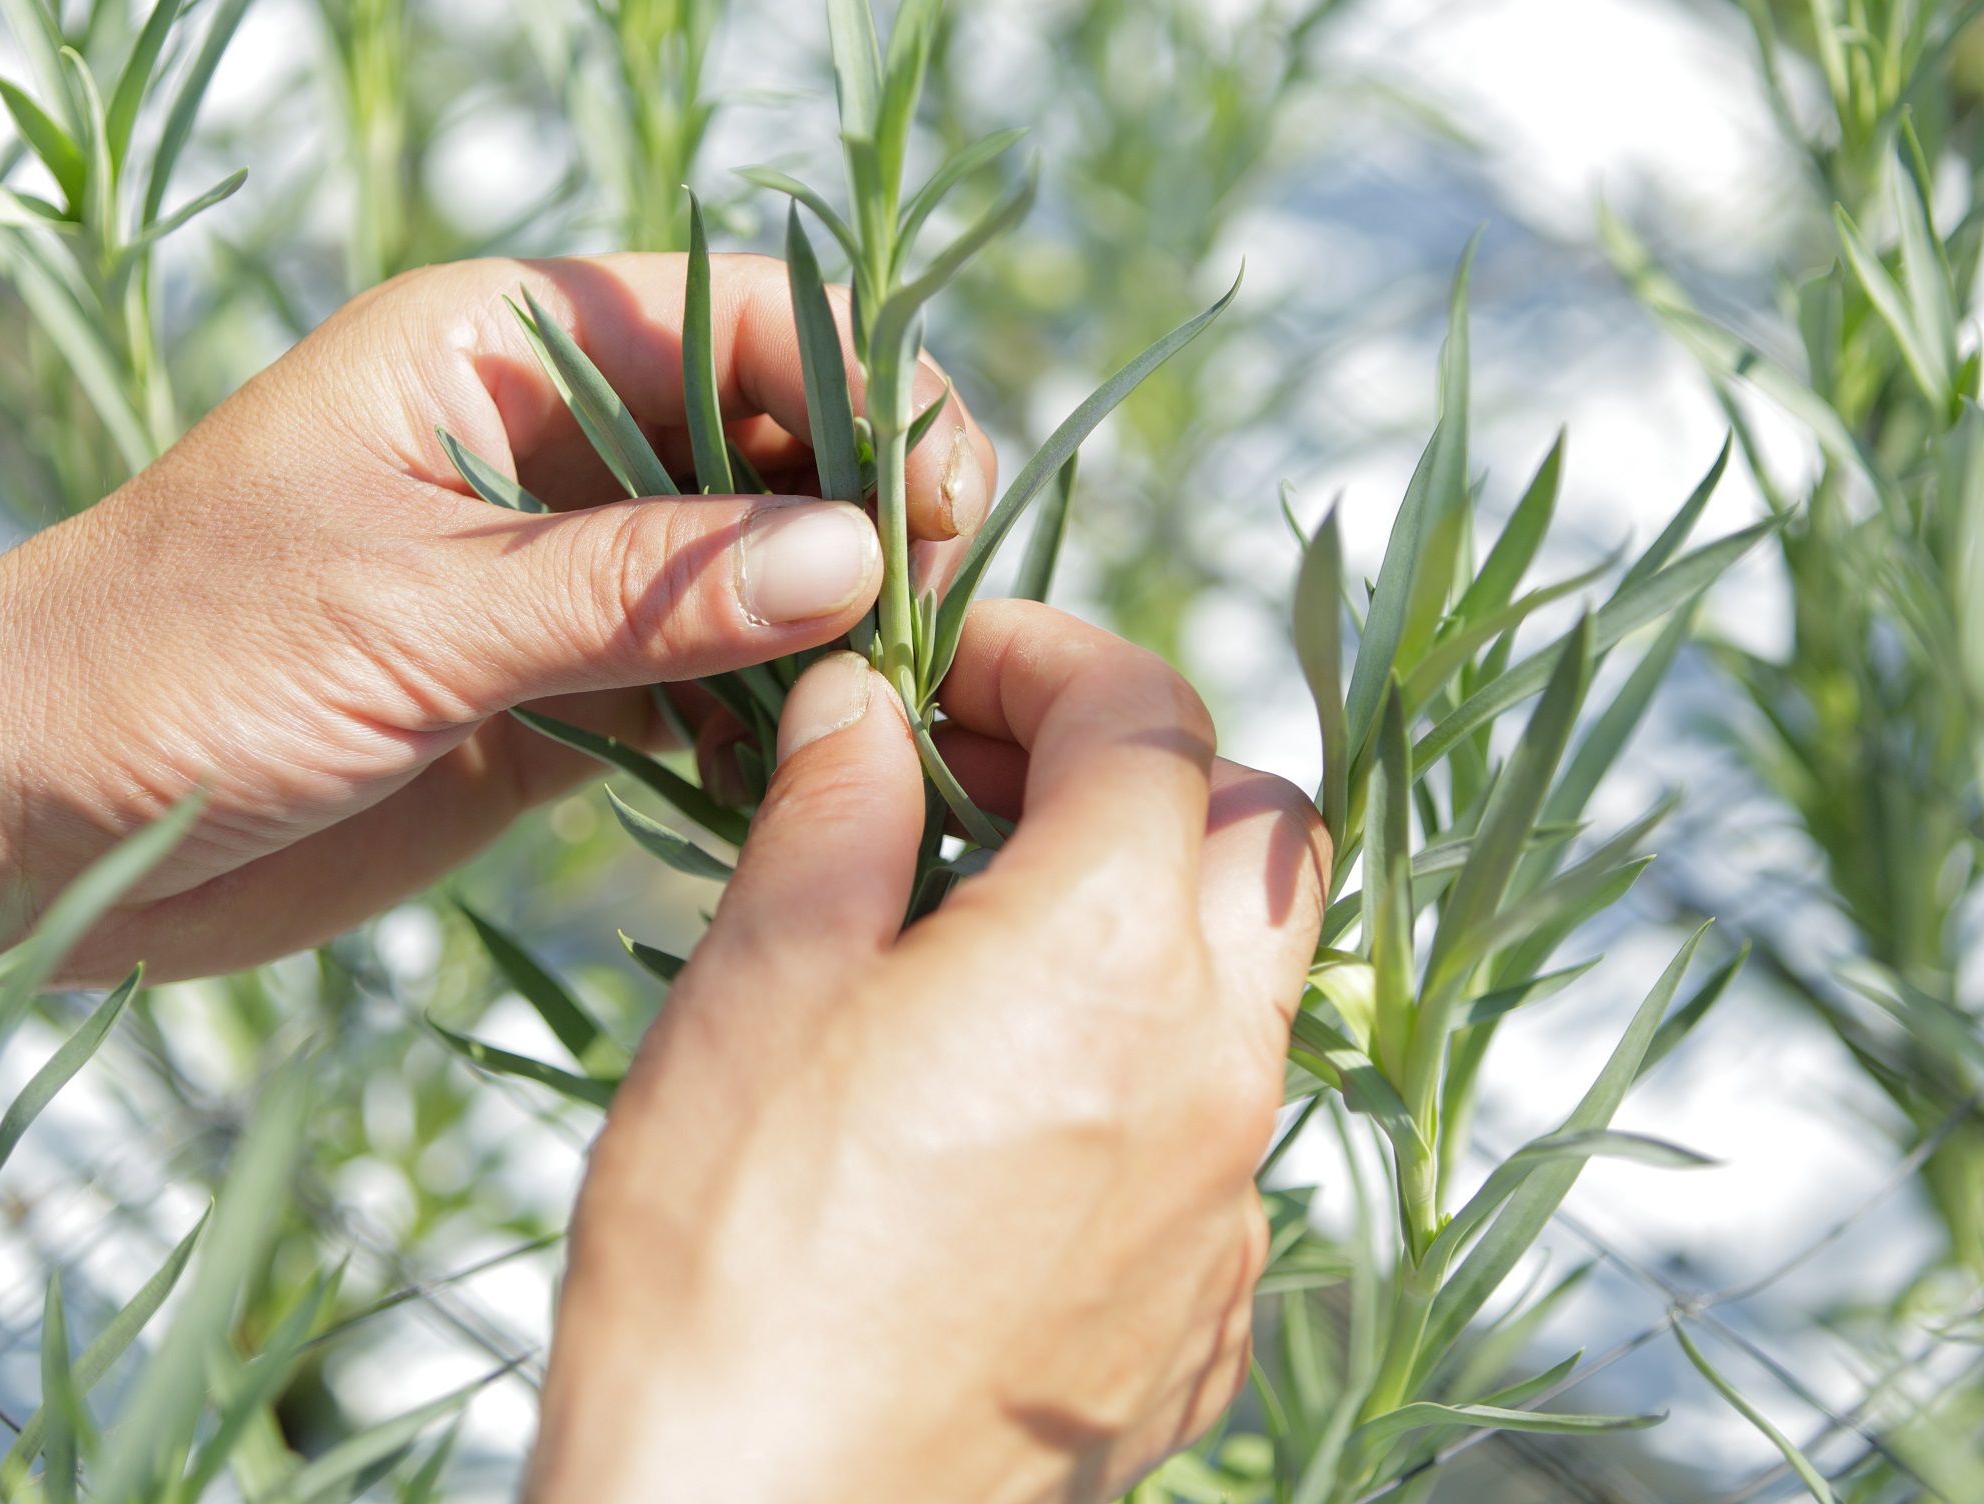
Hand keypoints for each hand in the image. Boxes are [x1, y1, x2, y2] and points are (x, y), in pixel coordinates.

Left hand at [0, 252, 995, 980]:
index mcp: (500, 349)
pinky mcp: (545, 694)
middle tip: (926, 628)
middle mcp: (544, 444)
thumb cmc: (168, 668)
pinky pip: (699, 687)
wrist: (8, 821)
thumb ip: (639, 589)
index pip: (740, 316)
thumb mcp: (411, 616)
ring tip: (888, 714)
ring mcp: (552, 574)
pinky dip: (763, 725)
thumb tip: (853, 556)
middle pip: (774, 436)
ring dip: (828, 631)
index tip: (936, 506)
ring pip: (752, 567)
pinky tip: (802, 778)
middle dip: (867, 513)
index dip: (865, 387)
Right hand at [531, 602, 1328, 1503]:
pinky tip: (992, 1123)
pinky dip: (1135, 1079)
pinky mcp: (1204, 1325)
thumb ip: (834, 815)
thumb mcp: (754, 991)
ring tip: (970, 954)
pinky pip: (1214, 1146)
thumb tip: (864, 706)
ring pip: (1244, 993)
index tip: (948, 670)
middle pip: (1259, 838)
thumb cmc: (724, 1272)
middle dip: (1139, 772)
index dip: (1049, 657)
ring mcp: (1227, 1214)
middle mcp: (1214, 1077)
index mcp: (1109, 960)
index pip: (1151, 721)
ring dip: (1140, 924)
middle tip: (983, 783)